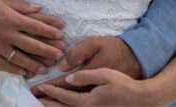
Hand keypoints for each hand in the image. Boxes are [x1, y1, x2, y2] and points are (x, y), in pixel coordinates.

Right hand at [0, 0, 65, 76]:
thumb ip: (19, 0)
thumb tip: (38, 5)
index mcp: (11, 17)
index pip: (36, 26)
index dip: (50, 31)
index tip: (60, 34)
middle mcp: (6, 33)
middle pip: (32, 44)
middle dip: (48, 50)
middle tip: (60, 54)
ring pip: (21, 58)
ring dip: (35, 63)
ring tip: (45, 67)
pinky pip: (5, 66)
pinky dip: (16, 70)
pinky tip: (24, 72)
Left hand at [35, 68, 162, 106]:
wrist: (141, 98)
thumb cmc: (123, 81)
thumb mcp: (104, 71)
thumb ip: (84, 74)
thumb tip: (67, 76)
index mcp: (88, 100)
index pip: (63, 95)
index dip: (50, 91)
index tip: (38, 87)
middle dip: (48, 103)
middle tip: (34, 98)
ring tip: (43, 103)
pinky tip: (62, 106)